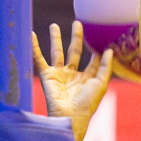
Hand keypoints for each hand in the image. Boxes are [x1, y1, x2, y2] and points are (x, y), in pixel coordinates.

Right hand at [31, 21, 112, 140]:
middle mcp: (73, 76)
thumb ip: (106, 67)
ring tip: (54, 25)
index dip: (97, 51)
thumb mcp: (100, 84)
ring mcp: (59, 75)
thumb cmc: (87, 104)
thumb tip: (110, 50)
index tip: (101, 37)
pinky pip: (39, 59)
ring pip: (57, 53)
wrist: (69, 116)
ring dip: (55, 39)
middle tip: (77, 23)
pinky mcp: (47, 76)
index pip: (93, 62)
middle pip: (74, 52)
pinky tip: (31, 35)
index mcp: (87, 79)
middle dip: (76, 38)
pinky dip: (34, 47)